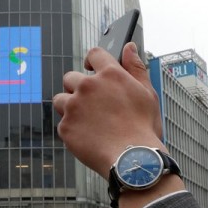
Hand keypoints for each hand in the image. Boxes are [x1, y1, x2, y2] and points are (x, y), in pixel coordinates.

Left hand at [53, 43, 163, 178]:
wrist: (132, 160)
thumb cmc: (143, 128)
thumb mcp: (147, 94)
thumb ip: (136, 68)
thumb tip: (129, 47)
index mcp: (110, 75)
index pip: (94, 54)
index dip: (91, 61)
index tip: (91, 68)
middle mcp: (88, 86)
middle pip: (70, 78)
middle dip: (78, 88)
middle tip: (91, 104)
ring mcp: (74, 107)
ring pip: (60, 99)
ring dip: (69, 106)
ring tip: (86, 121)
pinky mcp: (65, 127)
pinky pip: (62, 123)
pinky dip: (72, 129)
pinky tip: (88, 136)